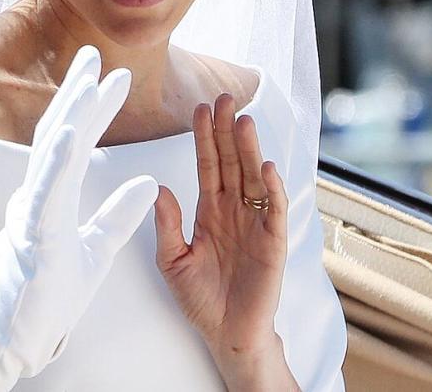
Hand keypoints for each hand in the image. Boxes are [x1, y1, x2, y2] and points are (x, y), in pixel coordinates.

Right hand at [0, 46, 158, 391]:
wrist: (19, 334)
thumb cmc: (50, 294)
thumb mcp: (97, 249)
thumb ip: (119, 215)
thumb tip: (150, 183)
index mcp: (53, 196)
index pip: (74, 142)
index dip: (91, 107)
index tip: (113, 76)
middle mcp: (38, 196)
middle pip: (57, 134)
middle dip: (76, 93)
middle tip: (93, 55)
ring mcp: (32, 213)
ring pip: (51, 155)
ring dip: (70, 115)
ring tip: (88, 82)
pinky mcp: (34, 235)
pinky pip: (46, 193)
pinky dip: (57, 161)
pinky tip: (69, 133)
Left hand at [154, 94, 298, 390]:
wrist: (226, 334)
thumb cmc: (200, 299)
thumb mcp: (172, 260)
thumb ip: (166, 225)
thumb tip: (158, 187)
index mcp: (209, 211)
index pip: (207, 165)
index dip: (204, 137)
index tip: (198, 108)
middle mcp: (233, 211)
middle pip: (231, 162)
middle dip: (226, 130)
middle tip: (224, 97)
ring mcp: (254, 224)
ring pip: (252, 178)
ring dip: (249, 150)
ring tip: (243, 120)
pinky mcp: (273, 243)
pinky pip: (273, 210)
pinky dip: (271, 188)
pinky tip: (266, 166)